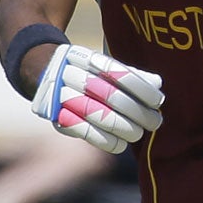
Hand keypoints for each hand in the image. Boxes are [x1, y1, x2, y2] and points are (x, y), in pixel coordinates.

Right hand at [29, 44, 162, 154]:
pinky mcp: (56, 117)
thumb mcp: (106, 67)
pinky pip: (84, 132)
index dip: (142, 90)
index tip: (158, 101)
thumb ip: (131, 74)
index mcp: (87, 59)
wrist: (44, 73)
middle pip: (112, 97)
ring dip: (125, 128)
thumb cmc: (89, 72)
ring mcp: (61, 96)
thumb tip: (156, 83)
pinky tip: (121, 143)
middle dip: (139, 113)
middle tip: (155, 121)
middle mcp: (72, 76)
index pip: (120, 74)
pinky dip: (106, 140)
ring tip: (140, 133)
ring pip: (99, 116)